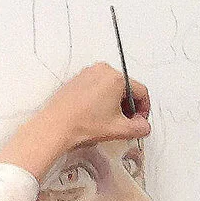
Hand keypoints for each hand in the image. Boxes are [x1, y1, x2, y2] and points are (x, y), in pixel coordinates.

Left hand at [0, 64, 151, 178]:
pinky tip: (96, 115)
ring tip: (109, 120)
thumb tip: (143, 126)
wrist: (55, 126)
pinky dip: (102, 99)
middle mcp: (103, 70)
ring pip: (112, 87)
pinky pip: (97, 86)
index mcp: (116, 78)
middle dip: (129, 106)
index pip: (141, 92)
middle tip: (126, 122)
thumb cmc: (83, 124)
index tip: (139, 121)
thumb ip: (140, 128)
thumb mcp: (119, 129)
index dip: (144, 109)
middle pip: (126, 87)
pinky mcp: (77, 79)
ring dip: (115, 103)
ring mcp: (88, 73)